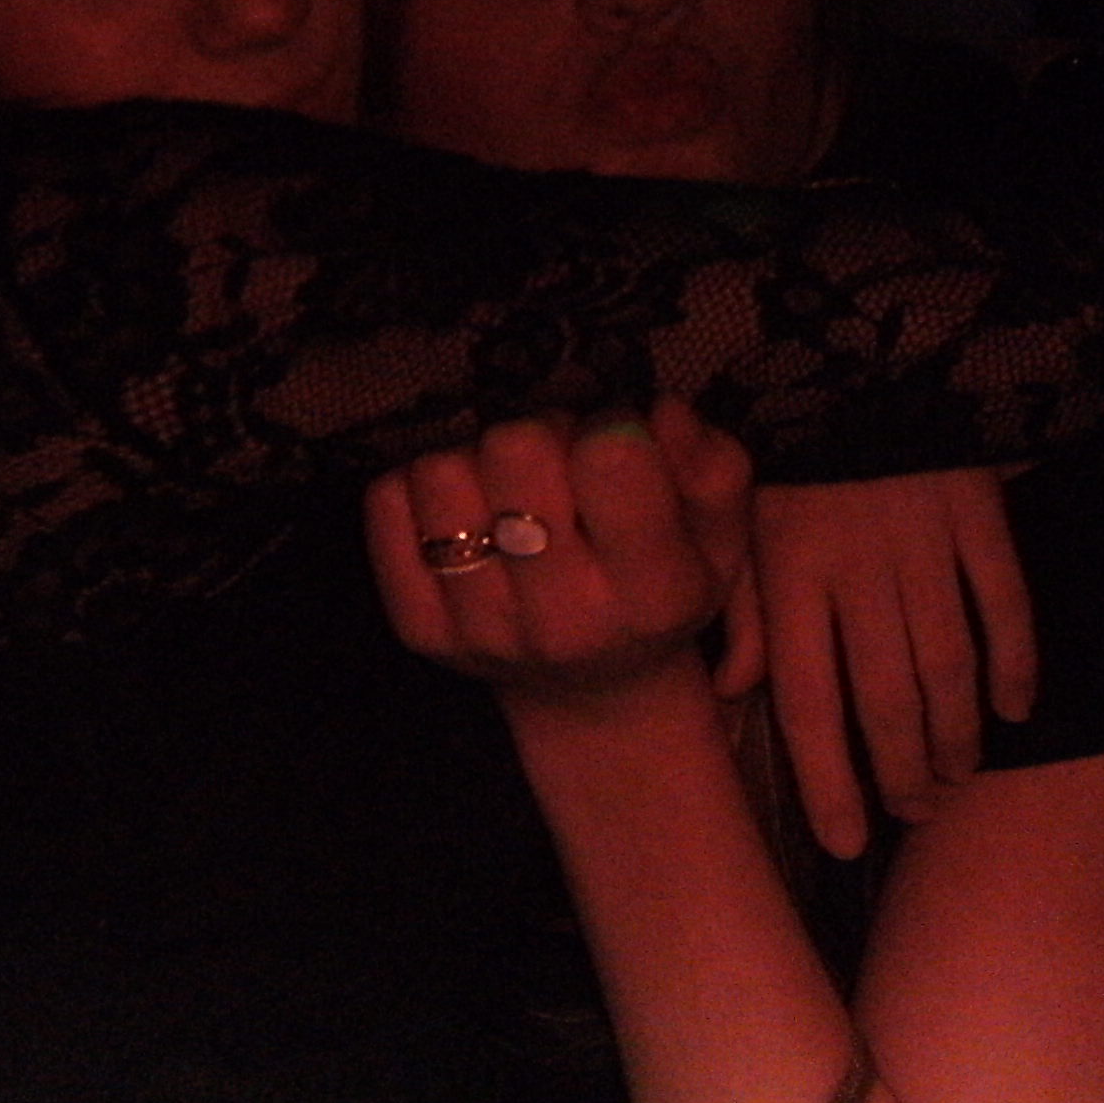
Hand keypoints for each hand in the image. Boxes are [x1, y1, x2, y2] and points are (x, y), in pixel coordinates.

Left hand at [364, 403, 749, 709]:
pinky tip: (464, 513)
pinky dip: (418, 489)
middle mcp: (565, 621)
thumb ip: (711, 467)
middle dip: (540, 434)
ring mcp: (483, 631)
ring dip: (474, 460)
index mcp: (653, 593)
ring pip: (442, 470)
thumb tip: (659, 413)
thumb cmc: (661, 587)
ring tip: (506, 491)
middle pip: (515, 448)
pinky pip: (386, 504)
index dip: (609, 425)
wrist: (592, 689)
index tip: (614, 445)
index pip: (609, 458)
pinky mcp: (419, 631)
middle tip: (556, 466)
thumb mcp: (717, 536)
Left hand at [754, 465, 1038, 861]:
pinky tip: (1017, 710)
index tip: (845, 843)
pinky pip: (1007, 604)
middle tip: (910, 815)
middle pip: (887, 699)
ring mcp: (923, 541)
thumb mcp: (743, 520)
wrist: (858, 356)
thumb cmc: (792, 454)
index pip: (809, 701)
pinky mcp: (979, 512)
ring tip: (953, 780)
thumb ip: (745, 608)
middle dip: (901, 775)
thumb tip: (732, 692)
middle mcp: (857, 567)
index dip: (828, 781)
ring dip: (956, 737)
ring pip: (949, 666)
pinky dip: (1017, 663)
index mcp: (789, 570)